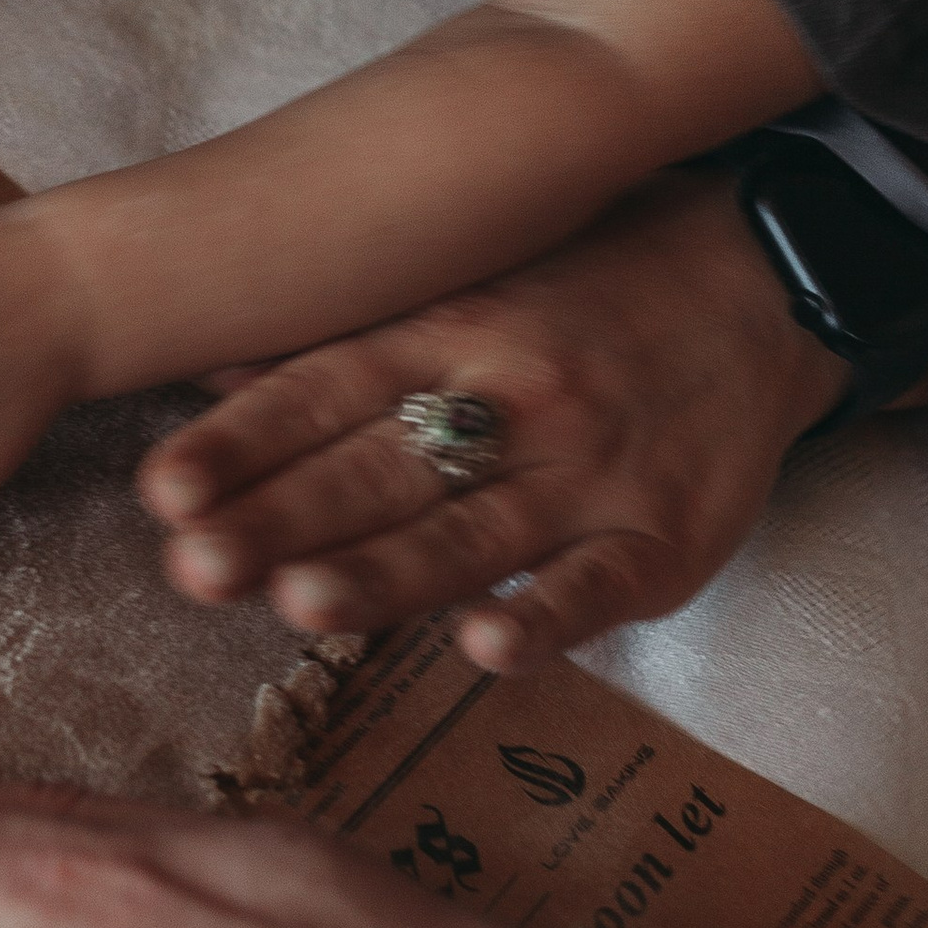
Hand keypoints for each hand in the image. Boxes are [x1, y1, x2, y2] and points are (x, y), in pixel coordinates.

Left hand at [135, 169, 850, 669]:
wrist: (762, 279)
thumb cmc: (580, 286)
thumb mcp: (461, 279)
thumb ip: (338, 338)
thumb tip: (196, 358)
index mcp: (450, 329)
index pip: (326, 389)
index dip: (242, 440)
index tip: (164, 487)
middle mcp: (514, 396)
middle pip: (381, 470)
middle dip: (282, 521)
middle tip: (192, 565)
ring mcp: (591, 471)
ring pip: (474, 532)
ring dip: (386, 574)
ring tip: (299, 605)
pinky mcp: (666, 536)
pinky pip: (602, 583)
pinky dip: (548, 618)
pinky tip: (486, 649)